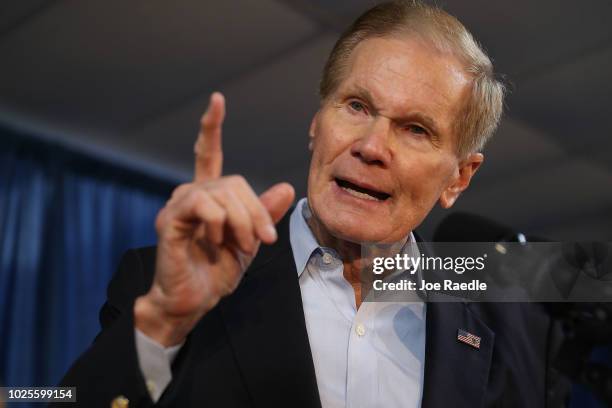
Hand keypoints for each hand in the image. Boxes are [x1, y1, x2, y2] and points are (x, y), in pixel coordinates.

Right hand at [134, 92, 294, 345]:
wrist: (193, 302)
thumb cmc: (216, 273)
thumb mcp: (249, 241)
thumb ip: (263, 214)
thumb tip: (286, 187)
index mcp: (208, 198)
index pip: (208, 154)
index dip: (212, 127)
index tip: (217, 99)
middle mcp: (190, 195)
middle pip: (234, 182)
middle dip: (256, 212)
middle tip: (263, 240)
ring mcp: (178, 207)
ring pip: (222, 192)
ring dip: (242, 221)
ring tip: (241, 246)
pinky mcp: (170, 221)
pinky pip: (202, 204)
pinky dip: (219, 221)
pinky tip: (218, 239)